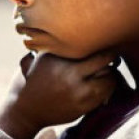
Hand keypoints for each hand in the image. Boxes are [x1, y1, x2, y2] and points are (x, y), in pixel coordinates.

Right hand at [0, 51, 120, 138]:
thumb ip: (57, 45)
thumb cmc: (35, 80)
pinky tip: (103, 85)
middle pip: (104, 59)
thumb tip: (78, 28)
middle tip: (112, 55)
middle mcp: (68, 73)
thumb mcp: (41, 58)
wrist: (26, 110)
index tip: (103, 39)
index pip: (89, 44)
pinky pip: (105, 94)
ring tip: (107, 71)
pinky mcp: (82, 106)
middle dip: (110, 56)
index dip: (101, 41)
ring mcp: (77, 91)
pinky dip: (108, 88)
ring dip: (111, 73)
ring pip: (109, 77)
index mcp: (59, 57)